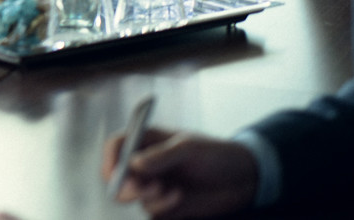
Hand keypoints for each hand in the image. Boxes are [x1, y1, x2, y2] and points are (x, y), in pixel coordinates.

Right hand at [101, 127, 258, 218]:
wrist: (244, 179)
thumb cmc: (217, 154)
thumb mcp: (190, 149)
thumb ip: (161, 156)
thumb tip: (133, 164)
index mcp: (148, 141)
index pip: (117, 147)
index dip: (109, 159)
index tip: (112, 174)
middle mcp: (148, 164)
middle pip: (119, 177)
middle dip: (125, 186)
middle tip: (139, 191)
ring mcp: (156, 186)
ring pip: (136, 198)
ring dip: (151, 198)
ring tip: (174, 193)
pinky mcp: (167, 206)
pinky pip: (152, 213)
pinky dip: (163, 209)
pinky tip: (180, 200)